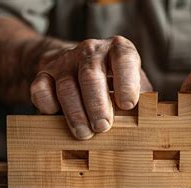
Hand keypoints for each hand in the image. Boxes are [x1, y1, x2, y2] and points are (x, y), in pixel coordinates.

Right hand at [30, 36, 151, 139]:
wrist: (76, 67)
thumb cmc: (115, 84)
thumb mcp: (135, 87)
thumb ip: (143, 101)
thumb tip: (149, 122)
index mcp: (119, 50)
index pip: (124, 59)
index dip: (127, 82)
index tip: (128, 105)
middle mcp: (91, 51)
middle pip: (91, 75)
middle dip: (97, 104)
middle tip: (103, 127)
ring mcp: (65, 60)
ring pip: (67, 86)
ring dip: (75, 114)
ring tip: (84, 134)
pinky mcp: (44, 73)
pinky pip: (41, 89)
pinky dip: (48, 106)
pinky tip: (57, 118)